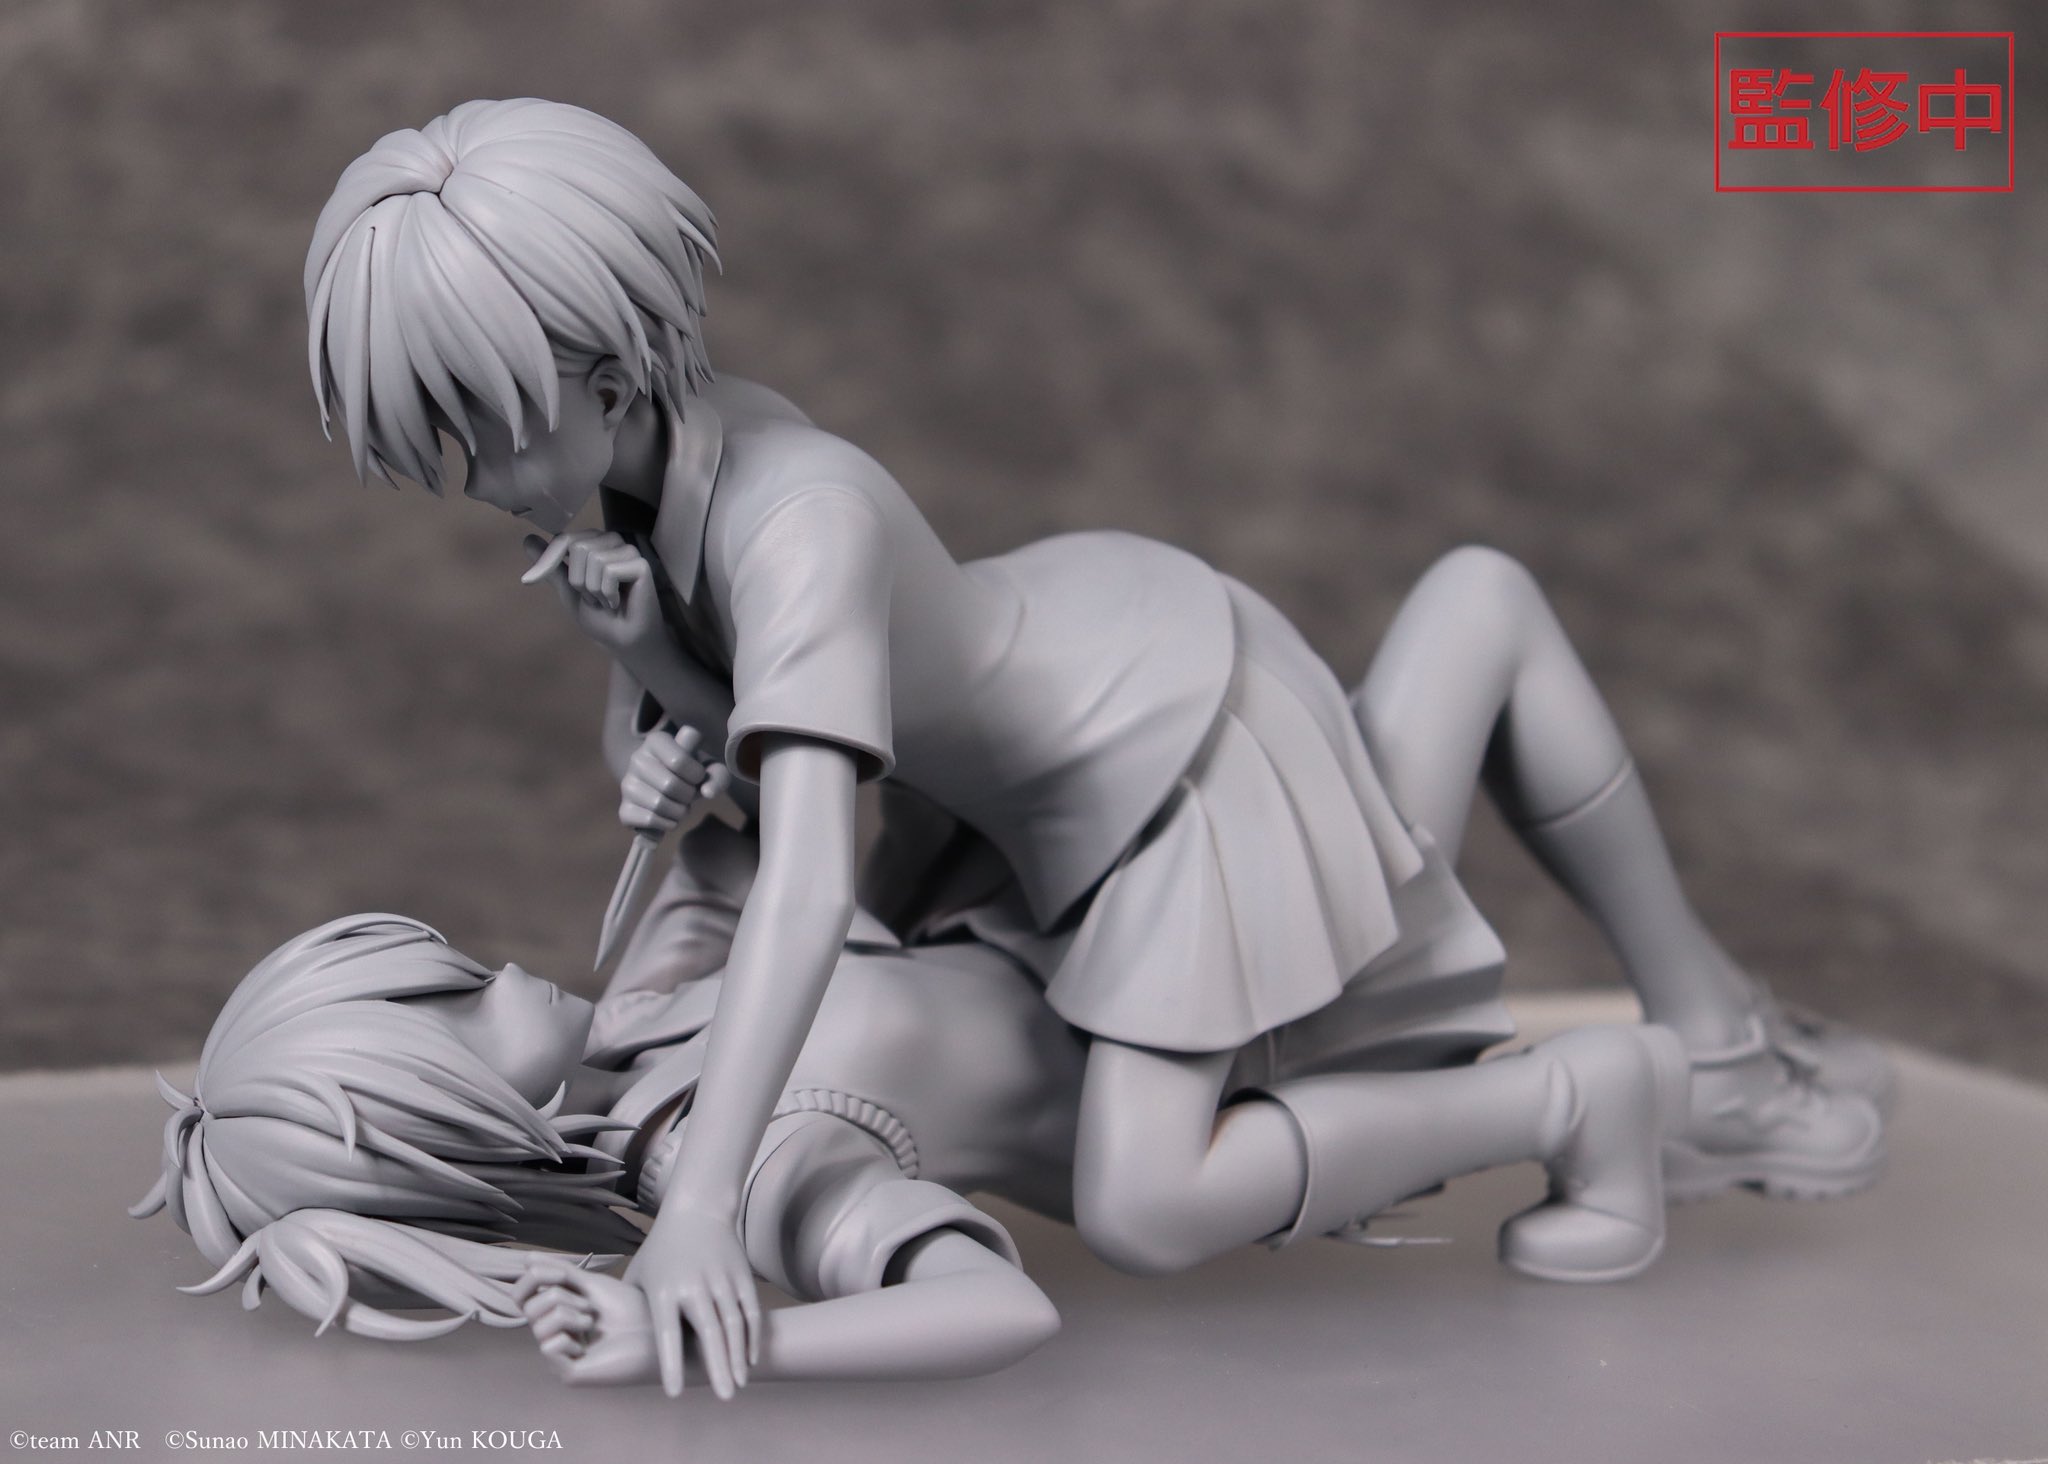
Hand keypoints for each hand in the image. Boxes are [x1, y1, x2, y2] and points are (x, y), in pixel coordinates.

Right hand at [516, 1262, 658, 1387]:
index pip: (521, 1296)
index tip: (562, 1274)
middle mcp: (551, 1336)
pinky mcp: (568, 1374)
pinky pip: (549, 1347)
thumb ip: (558, 1272)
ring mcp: (558, 1357)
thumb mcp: (589, 1284)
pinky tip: (589, 1347)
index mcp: (554, 1314)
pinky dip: (570, 1338)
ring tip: (592, 1323)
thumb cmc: (627, 1307)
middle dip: (561, 1298)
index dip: (533, 1279)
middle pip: (530, 1309)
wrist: (655, 1330)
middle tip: (589, 1306)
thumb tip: (526, 1258)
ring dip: (570, 1316)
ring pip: (540, 1327)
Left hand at [522, 532, 662, 655]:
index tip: (528, 581)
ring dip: (593, 590)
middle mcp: (612, 541)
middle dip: (578, 581)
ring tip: (606, 601)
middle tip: (593, 598)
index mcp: (595, 542)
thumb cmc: (600, 616)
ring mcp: (628, 551)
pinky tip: (617, 602)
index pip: (564, 539)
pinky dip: (607, 593)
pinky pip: (609, 571)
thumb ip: (552, 566)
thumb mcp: (568, 589)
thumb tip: (527, 539)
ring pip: (594, 559)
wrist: (623, 641)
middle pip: (578, 547)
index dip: (547, 561)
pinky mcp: (641, 564)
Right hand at [620, 726, 732, 836]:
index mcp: (656, 741)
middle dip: (688, 795)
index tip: (697, 775)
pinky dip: (666, 824)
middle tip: (689, 794)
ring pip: (658, 805)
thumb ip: (718, 776)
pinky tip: (668, 818)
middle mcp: (636, 758)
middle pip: (669, 785)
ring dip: (679, 812)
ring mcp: (627, 784)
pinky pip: (648, 821)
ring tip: (680, 806)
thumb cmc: (692, 774)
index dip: (696, 774)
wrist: (672, 789)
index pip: (679, 761)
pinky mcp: (624, 809)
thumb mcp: (710, 770)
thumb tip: (708, 792)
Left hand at [623, 1201, 761, 1399]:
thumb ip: (631, 1309)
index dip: (670, 1363)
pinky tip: (749, 1360)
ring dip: (737, 1357)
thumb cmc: (661, 1249)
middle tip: (724, 1398)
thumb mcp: (640, 1275)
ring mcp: (721, 1279)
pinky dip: (751, 1337)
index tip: (674, 1393)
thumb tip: (615, 1345)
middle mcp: (694, 1285)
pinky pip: (750, 1311)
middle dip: (718, 1367)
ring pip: (734, 1324)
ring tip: (738, 1385)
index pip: (668, 1333)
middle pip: (709, 1332)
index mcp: (664, 1289)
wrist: (697, 1210)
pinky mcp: (741, 1274)